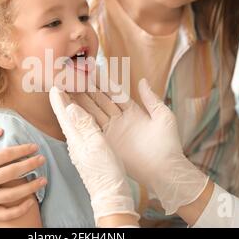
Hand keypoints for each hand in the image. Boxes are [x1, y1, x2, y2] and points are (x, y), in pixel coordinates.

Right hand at [0, 124, 46, 220]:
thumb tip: (1, 130)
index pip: (3, 155)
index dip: (21, 150)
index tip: (34, 146)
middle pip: (10, 173)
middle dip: (29, 165)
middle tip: (42, 159)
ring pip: (11, 195)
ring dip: (30, 188)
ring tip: (43, 179)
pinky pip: (4, 214)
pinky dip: (19, 210)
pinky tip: (31, 202)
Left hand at [49, 87, 139, 226]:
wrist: (111, 194)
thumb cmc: (105, 171)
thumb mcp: (96, 146)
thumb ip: (85, 126)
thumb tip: (70, 108)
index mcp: (76, 138)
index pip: (63, 114)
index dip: (59, 98)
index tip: (55, 83)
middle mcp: (76, 141)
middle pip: (68, 115)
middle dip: (66, 99)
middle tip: (64, 82)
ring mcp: (82, 147)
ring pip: (75, 121)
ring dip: (74, 106)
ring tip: (75, 93)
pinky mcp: (89, 151)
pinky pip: (83, 128)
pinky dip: (84, 117)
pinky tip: (86, 116)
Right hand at [71, 78, 208, 214]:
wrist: (164, 170)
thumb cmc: (168, 144)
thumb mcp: (163, 117)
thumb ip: (151, 99)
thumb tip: (143, 81)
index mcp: (133, 111)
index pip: (114, 92)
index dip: (103, 81)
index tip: (92, 69)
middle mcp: (120, 119)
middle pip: (101, 100)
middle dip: (88, 87)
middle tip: (74, 74)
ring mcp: (112, 130)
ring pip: (94, 111)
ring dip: (82, 99)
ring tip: (69, 86)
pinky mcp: (107, 141)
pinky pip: (93, 127)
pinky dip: (83, 117)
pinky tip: (72, 107)